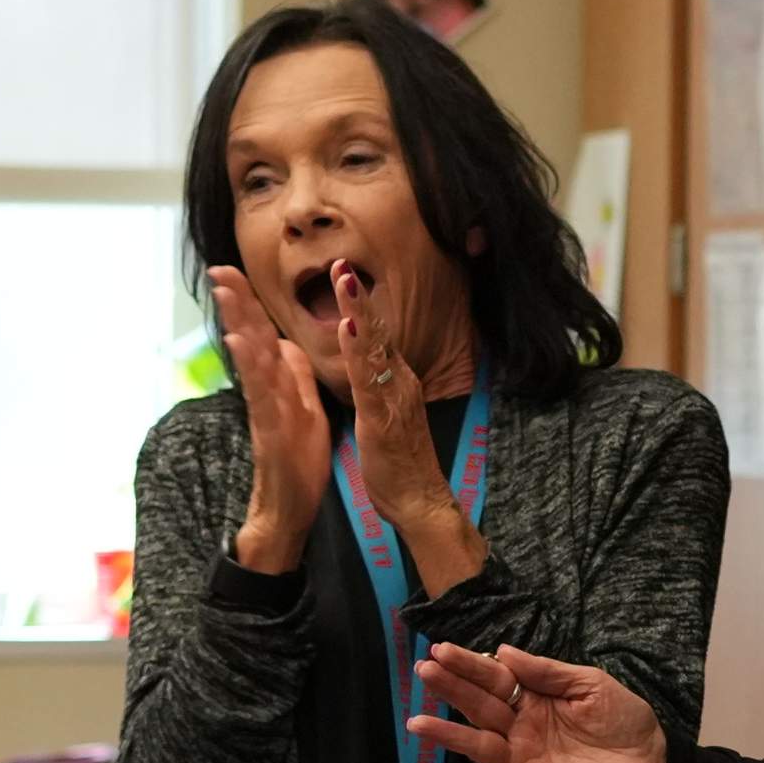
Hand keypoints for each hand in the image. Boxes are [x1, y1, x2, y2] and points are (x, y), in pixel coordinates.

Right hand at [207, 266, 327, 575]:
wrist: (288, 509)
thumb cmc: (297, 462)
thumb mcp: (305, 410)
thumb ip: (293, 377)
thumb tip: (284, 342)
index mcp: (279, 387)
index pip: (263, 337)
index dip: (251, 305)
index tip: (235, 272)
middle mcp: (268, 395)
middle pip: (250, 342)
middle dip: (237, 305)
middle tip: (220, 269)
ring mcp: (266, 413)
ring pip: (252, 364)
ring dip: (239, 327)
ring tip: (227, 295)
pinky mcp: (270, 433)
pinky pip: (261, 397)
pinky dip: (253, 371)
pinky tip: (243, 346)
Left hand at [337, 262, 485, 593]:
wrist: (421, 502)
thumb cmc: (400, 465)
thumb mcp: (386, 416)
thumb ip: (379, 388)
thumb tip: (373, 367)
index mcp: (394, 383)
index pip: (374, 337)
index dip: (359, 304)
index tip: (343, 273)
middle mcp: (398, 383)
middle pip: (377, 332)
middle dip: (359, 294)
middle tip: (342, 260)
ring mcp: (393, 398)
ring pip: (374, 347)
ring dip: (359, 310)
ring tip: (344, 278)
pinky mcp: (382, 417)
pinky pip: (368, 379)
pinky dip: (358, 351)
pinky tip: (348, 328)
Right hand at [410, 642, 667, 762]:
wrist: (654, 762)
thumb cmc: (623, 720)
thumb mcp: (590, 684)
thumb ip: (548, 671)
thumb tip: (503, 651)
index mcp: (534, 698)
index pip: (494, 678)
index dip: (469, 665)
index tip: (440, 650)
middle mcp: (521, 728)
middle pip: (480, 706)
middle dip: (451, 689)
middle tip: (423, 671)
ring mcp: (525, 760)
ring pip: (479, 746)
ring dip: (448, 736)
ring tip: (416, 723)